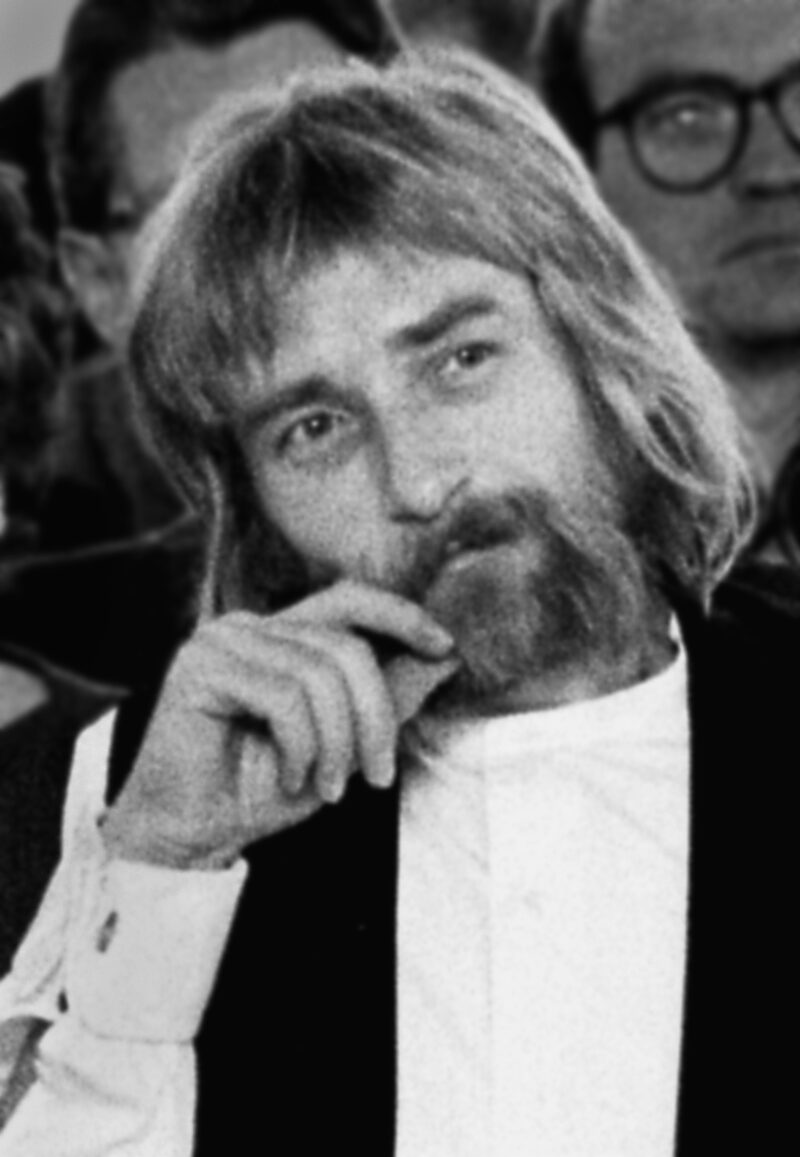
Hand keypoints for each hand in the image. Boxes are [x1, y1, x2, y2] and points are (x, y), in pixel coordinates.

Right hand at [101, 582, 455, 870]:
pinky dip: (303, 748)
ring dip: (339, 744)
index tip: (446, 647)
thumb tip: (446, 657)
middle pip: (346, 646)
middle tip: (377, 777)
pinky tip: (292, 778)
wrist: (189, 836)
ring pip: (319, 675)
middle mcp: (247, 625)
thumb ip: (387, 697)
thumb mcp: (343, 744)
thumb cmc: (259, 790)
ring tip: (327, 789)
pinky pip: (284, 698)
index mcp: (278, 633)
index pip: (349, 598)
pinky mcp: (200, 668)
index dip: (402, 615)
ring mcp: (220, 641)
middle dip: (375, 718)